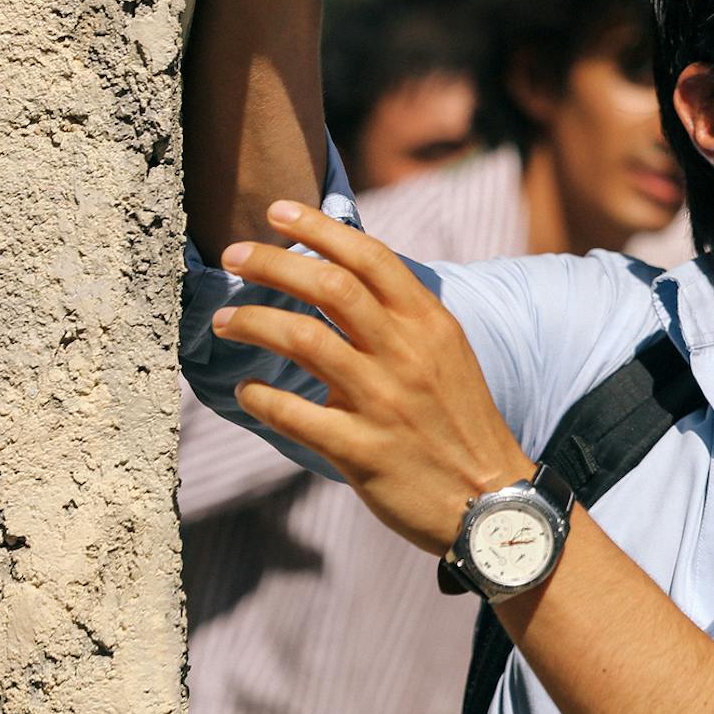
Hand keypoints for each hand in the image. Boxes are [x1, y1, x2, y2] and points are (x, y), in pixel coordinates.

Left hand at [212, 200, 533, 552]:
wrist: (489, 501)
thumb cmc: (459, 422)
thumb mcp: (447, 355)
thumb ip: (401, 318)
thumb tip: (343, 278)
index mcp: (431, 325)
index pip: (371, 258)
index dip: (319, 229)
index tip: (278, 212)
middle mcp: (408, 354)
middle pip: (331, 288)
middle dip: (272, 263)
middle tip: (233, 256)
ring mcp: (385, 402)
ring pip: (304, 341)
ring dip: (253, 322)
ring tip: (225, 320)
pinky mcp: (362, 450)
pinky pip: (294, 415)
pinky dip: (261, 398)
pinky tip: (247, 392)